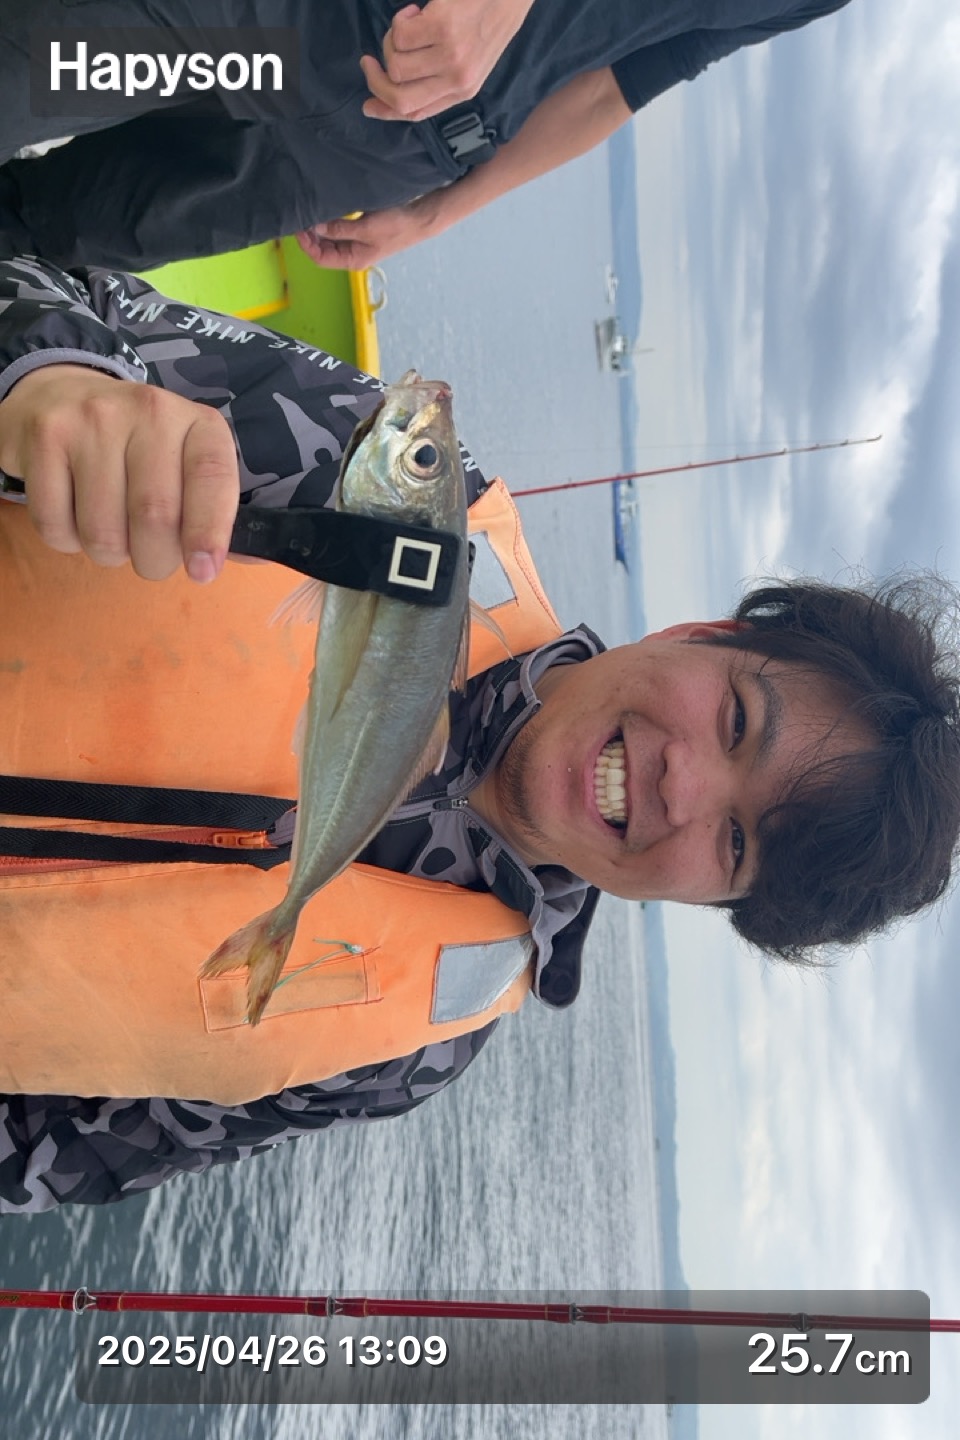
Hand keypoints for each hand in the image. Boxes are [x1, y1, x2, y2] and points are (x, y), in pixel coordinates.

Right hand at [0, 364, 239, 581]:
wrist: (60, 396)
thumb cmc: (136, 449)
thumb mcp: (185, 464)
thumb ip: (212, 512)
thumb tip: (242, 562)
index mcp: (196, 422)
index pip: (212, 478)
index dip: (208, 533)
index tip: (202, 571)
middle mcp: (148, 411)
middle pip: (155, 516)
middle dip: (155, 560)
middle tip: (152, 559)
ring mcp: (92, 420)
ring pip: (103, 532)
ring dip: (109, 554)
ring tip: (112, 531)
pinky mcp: (44, 436)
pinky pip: (55, 525)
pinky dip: (67, 541)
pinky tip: (75, 516)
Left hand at [297, 192, 445, 268]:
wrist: (418, 219)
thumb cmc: (396, 226)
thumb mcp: (365, 228)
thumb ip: (340, 228)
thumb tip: (315, 227)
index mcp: (353, 260)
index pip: (321, 258)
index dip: (307, 245)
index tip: (298, 227)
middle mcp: (352, 254)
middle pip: (322, 249)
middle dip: (310, 235)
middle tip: (300, 216)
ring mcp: (356, 243)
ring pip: (329, 238)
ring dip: (318, 227)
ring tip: (309, 212)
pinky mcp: (360, 231)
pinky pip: (338, 228)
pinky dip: (329, 221)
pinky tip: (323, 210)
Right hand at [361, 0, 534, 121]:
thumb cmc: (487, 21)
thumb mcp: (470, 62)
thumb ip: (438, 80)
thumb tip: (392, 93)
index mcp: (463, 91)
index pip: (416, 113)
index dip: (386, 111)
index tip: (368, 105)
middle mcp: (458, 79)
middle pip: (400, 97)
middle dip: (376, 82)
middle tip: (369, 62)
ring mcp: (451, 55)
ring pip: (396, 64)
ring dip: (391, 43)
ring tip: (407, 25)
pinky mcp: (443, 28)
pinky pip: (400, 34)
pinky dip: (399, 20)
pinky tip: (415, 11)